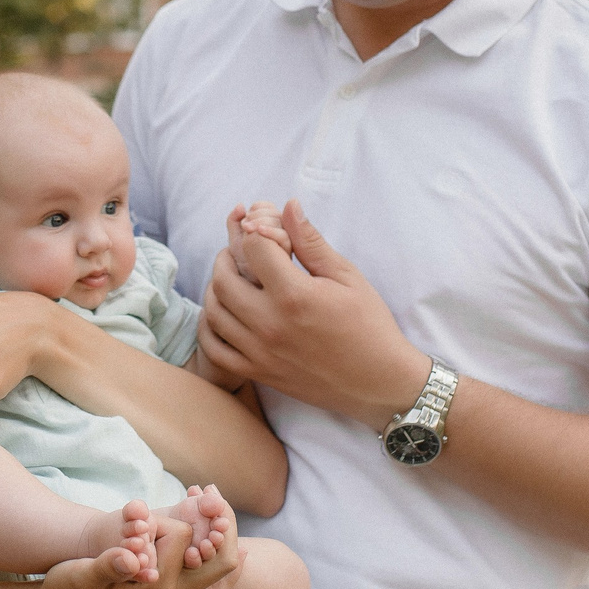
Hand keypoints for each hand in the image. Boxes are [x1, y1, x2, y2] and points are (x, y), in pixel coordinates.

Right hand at [31, 514, 244, 588]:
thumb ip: (109, 566)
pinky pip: (205, 571)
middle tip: (209, 493)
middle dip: (220, 528)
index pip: (182, 537)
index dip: (163, 519)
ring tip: (208, 501)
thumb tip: (131, 557)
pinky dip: (209, 548)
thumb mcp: (83, 576)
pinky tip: (211, 531)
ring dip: (215, 535)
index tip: (146, 513)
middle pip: (221, 561)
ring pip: (217, 566)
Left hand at [201, 200, 429, 430]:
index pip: (254, 248)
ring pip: (214, 312)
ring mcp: (260, 352)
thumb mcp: (347, 277)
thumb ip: (311, 242)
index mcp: (295, 295)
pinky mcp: (258, 373)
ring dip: (216, 288)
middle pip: (223, 279)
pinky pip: (215, 350)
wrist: (378, 382)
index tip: (263, 230)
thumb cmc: (369, 326)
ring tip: (232, 279)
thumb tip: (288, 206)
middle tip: (240, 251)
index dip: (256, 230)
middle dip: (228, 256)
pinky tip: (223, 313)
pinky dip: (210, 328)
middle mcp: (271, 324)